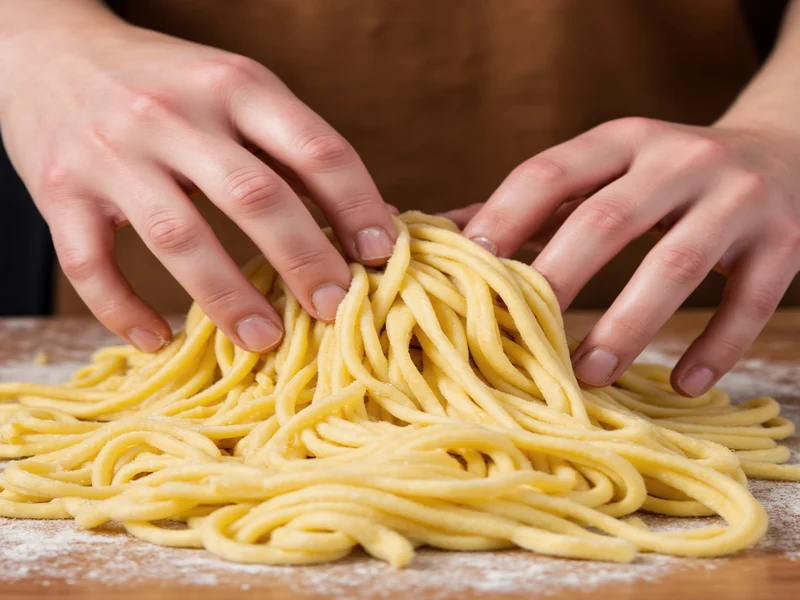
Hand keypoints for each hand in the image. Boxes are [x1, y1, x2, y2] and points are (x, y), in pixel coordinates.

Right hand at [0, 13, 395, 353]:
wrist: (51, 49)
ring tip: (265, 340)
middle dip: (304, 259)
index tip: (381, 255)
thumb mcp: (236, 92)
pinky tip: (159, 339)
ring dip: (226, 297)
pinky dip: (123, 310)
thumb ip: (294, 151)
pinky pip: (90, 263)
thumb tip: (370, 224)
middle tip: (333, 309)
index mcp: (235, 86)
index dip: (357, 205)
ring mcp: (112, 152)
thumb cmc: (166, 83)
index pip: (314, 148)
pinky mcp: (59, 190)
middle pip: (254, 195)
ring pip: (177, 235)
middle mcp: (174, 113)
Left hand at [449, 117, 799, 395]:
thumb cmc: (667, 177)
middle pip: (608, 219)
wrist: (785, 151)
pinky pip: (750, 300)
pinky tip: (685, 385)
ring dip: (628, 325)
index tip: (469, 269)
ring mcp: (738, 199)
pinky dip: (718, 346)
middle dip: (559, 279)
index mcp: (623, 141)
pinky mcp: (786, 241)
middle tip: (519, 335)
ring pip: (678, 264)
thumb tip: (445, 230)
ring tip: (587, 375)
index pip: (550, 172)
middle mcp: (680, 161)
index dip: (505, 218)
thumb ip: (536, 201)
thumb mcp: (607, 170)